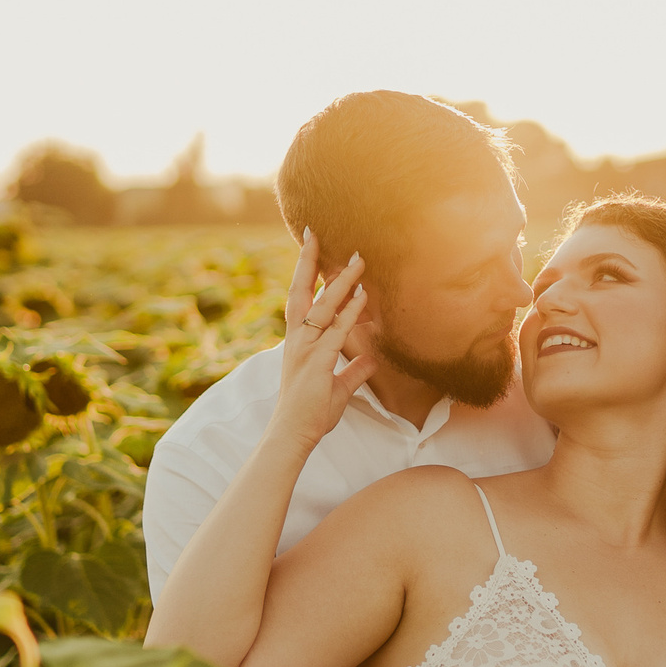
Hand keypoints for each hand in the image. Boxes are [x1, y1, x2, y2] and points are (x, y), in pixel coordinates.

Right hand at [272, 228, 376, 451]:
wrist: (294, 433)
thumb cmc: (311, 412)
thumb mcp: (339, 388)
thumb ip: (354, 371)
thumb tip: (371, 359)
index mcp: (299, 342)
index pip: (301, 299)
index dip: (306, 273)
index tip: (311, 247)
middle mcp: (298, 339)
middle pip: (301, 291)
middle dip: (308, 261)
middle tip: (314, 233)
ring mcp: (306, 348)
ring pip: (322, 305)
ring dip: (341, 281)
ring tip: (358, 259)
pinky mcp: (318, 361)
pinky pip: (336, 330)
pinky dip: (350, 311)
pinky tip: (363, 295)